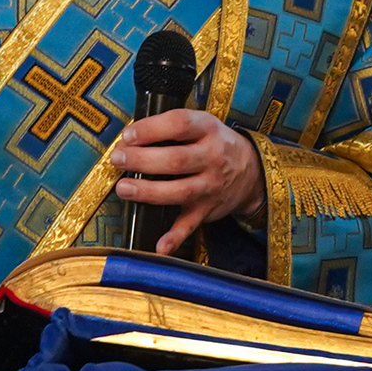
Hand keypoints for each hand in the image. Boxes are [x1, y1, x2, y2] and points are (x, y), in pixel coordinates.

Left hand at [111, 108, 263, 254]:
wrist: (252, 172)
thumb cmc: (215, 144)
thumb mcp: (202, 125)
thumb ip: (171, 128)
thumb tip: (129, 139)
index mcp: (208, 130)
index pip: (180, 124)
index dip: (152, 129)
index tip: (128, 135)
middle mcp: (212, 157)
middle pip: (176, 160)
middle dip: (142, 160)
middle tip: (119, 159)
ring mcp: (210, 185)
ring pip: (179, 191)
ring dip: (148, 191)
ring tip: (124, 188)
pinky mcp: (207, 210)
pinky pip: (190, 225)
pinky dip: (175, 238)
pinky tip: (159, 246)